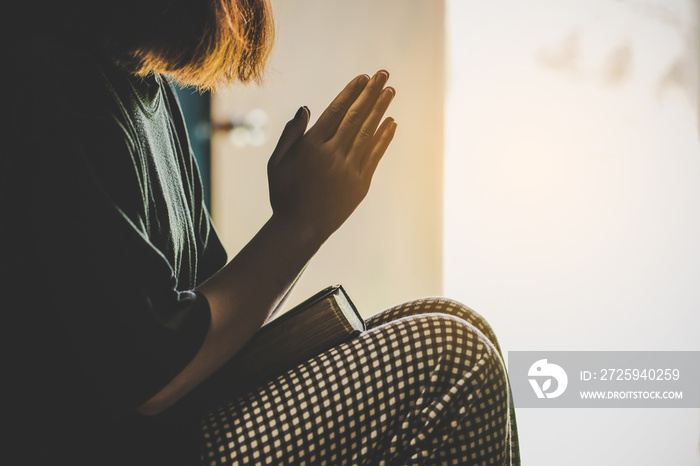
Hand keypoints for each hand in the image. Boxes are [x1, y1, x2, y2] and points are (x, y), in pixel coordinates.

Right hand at [267, 70, 396, 242]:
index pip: (335, 112)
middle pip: (355, 117)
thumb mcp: (277, 163)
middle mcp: (333, 155)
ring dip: (380, 109)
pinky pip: (375, 155)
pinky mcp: (360, 184)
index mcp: (311, 147)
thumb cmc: (284, 194)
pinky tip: (391, 122)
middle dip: (371, 93)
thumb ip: (291, 135)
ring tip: (390, 91)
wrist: (301, 228)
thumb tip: (306, 108)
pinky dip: (384, 137)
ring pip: (367, 132)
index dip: (350, 93)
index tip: (362, 77)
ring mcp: (349, 170)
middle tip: (383, 74)